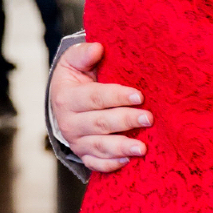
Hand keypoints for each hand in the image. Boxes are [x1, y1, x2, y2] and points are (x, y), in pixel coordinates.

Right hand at [50, 39, 150, 172]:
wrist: (64, 103)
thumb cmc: (76, 79)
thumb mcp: (74, 62)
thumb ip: (83, 54)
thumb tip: (97, 48)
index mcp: (66, 98)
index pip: (95, 98)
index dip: (117, 96)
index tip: (139, 96)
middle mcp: (69, 123)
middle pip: (100, 123)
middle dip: (126, 121)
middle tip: (149, 119)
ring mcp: (76, 142)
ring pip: (100, 147)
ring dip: (122, 147)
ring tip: (143, 148)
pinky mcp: (84, 155)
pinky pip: (96, 164)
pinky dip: (111, 164)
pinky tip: (128, 161)